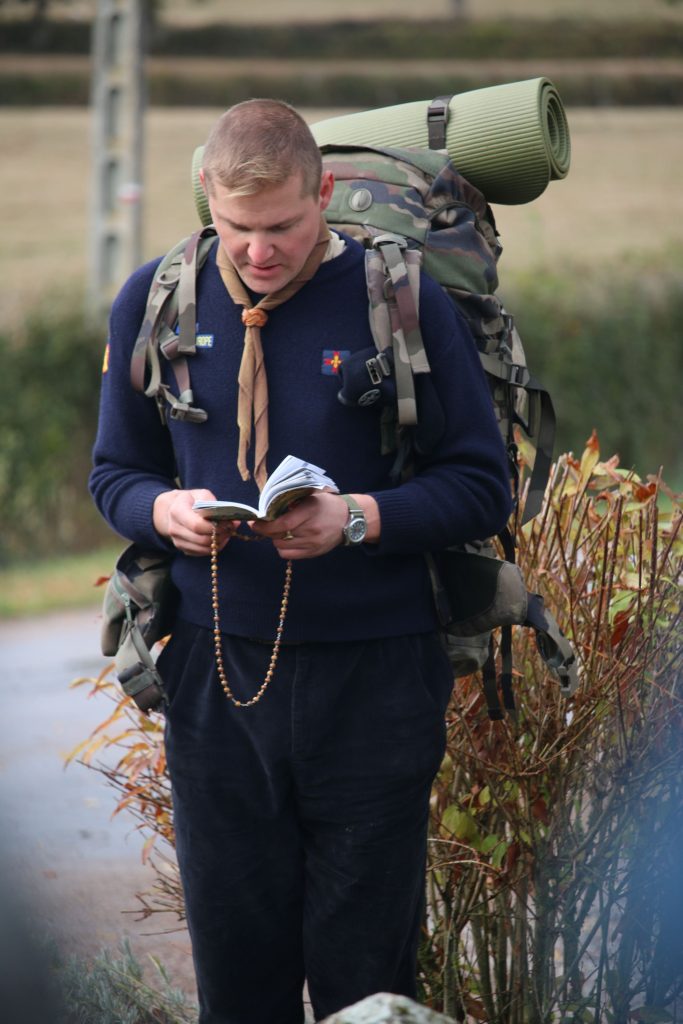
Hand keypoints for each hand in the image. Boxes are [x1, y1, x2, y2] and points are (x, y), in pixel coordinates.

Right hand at [153, 489, 236, 555]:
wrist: (174, 510)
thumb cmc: (191, 500)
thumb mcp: (201, 494)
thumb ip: (214, 505)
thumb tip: (230, 518)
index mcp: (177, 511)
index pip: (197, 525)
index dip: (215, 527)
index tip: (229, 523)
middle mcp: (174, 528)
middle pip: (201, 539)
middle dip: (220, 535)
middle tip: (232, 528)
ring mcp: (177, 540)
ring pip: (203, 548)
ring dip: (219, 542)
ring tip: (228, 533)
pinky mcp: (183, 549)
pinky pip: (202, 552)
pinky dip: (214, 547)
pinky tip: (220, 538)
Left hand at [250, 491, 379, 559]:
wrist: (349, 520)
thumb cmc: (326, 505)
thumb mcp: (310, 496)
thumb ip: (290, 502)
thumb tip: (266, 509)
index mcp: (310, 511)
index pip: (282, 524)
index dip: (264, 526)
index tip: (254, 523)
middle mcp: (311, 530)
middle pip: (279, 536)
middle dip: (268, 531)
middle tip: (265, 524)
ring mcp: (313, 544)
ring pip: (281, 546)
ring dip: (276, 538)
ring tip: (281, 530)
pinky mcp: (313, 553)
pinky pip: (289, 555)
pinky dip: (283, 548)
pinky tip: (287, 539)